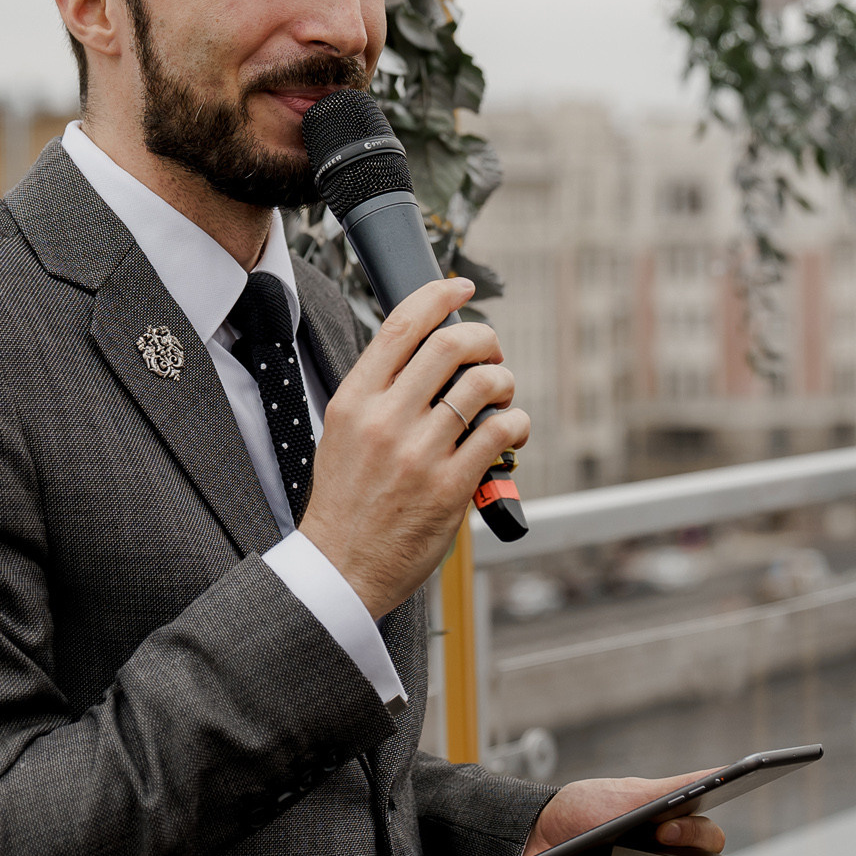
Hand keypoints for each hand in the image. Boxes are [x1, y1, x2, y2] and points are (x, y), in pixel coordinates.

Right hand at [300, 278, 528, 616]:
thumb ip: (378, 396)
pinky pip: (500, 433)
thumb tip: (426, 355)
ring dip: (504, 381)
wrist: (340, 568)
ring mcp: (419, 453)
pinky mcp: (450, 487)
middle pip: (450, 346)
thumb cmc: (346, 504)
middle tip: (491, 351)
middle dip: (484, 338)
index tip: (460, 288)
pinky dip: (516, 423)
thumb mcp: (343, 435)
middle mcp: (385, 420)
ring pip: (482, 386)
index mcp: (354, 401)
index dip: (438, 295)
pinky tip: (511, 431)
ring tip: (501, 395)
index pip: (401, 326)